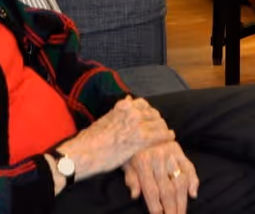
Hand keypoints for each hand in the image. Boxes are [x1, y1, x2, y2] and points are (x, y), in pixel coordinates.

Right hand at [56, 97, 174, 181]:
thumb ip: (119, 111)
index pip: (143, 103)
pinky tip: (171, 138)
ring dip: (163, 128)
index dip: (149, 111)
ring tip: (166, 133)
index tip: (151, 116)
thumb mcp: (104, 119)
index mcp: (122, 105)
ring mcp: (136, 124)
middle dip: (157, 120)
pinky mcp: (140, 138)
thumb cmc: (90, 139)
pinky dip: (167, 136)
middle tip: (160, 126)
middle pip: (152, 113)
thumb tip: (128, 100)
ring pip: (158, 123)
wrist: (83, 153)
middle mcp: (131, 111)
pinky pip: (159, 135)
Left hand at [123, 142, 198, 213]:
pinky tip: (193, 194)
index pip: (151, 190)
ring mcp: (170, 153)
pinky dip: (193, 181)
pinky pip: (189, 166)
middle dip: (170, 208)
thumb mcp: (124, 161)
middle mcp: (158, 157)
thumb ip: (131, 178)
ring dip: (182, 200)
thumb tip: (135, 195)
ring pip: (179, 181)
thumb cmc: (129, 148)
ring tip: (181, 213)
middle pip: (166, 189)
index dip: (155, 206)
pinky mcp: (178, 149)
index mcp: (142, 161)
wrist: (138, 125)